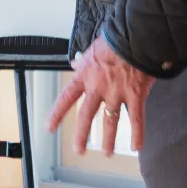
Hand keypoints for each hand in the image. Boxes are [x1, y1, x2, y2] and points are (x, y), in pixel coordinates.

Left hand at [46, 36, 153, 155]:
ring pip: (111, 121)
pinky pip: (137, 119)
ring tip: (107, 152)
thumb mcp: (92, 49)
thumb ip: (84, 61)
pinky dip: (137, 134)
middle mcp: (98, 87)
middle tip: (79, 150)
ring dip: (108, 139)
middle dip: (82, 135)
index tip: (49, 127)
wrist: (134, 35)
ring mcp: (117, 92)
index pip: (67, 97)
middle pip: (86, 115)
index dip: (57, 113)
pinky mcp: (135, 95)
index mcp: (85, 75)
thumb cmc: (114, 40)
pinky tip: (136, 147)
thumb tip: (75, 64)